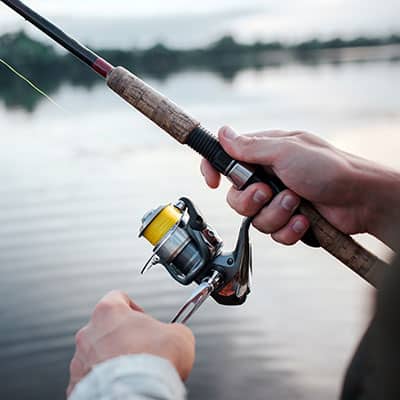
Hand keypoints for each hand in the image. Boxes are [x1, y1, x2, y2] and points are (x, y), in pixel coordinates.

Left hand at [67, 291, 194, 396]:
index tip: (143, 320)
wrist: (138, 392)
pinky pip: (90, 378)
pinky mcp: (77, 384)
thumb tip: (176, 334)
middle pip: (105, 327)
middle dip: (122, 337)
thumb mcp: (179, 334)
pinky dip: (103, 381)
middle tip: (141, 348)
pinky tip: (120, 384)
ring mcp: (81, 359)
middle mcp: (89, 332)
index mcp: (109, 311)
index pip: (118, 298)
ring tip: (131, 371)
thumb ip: (173, 328)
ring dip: (111, 358)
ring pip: (96, 353)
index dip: (134, 309)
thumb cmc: (153, 362)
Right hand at [201, 127, 399, 247]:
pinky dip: (289, 229)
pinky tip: (305, 220)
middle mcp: (268, 177)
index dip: (214, 170)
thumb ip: (250, 147)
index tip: (212, 181)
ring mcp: (278, 200)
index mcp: (264, 154)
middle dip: (250, 200)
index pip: (227, 160)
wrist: (361, 199)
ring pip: (255, 218)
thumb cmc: (330, 168)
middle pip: (236, 197)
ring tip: (297, 204)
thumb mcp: (286, 151)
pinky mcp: (289, 220)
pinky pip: (274, 233)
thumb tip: (223, 133)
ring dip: (275, 214)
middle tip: (268, 192)